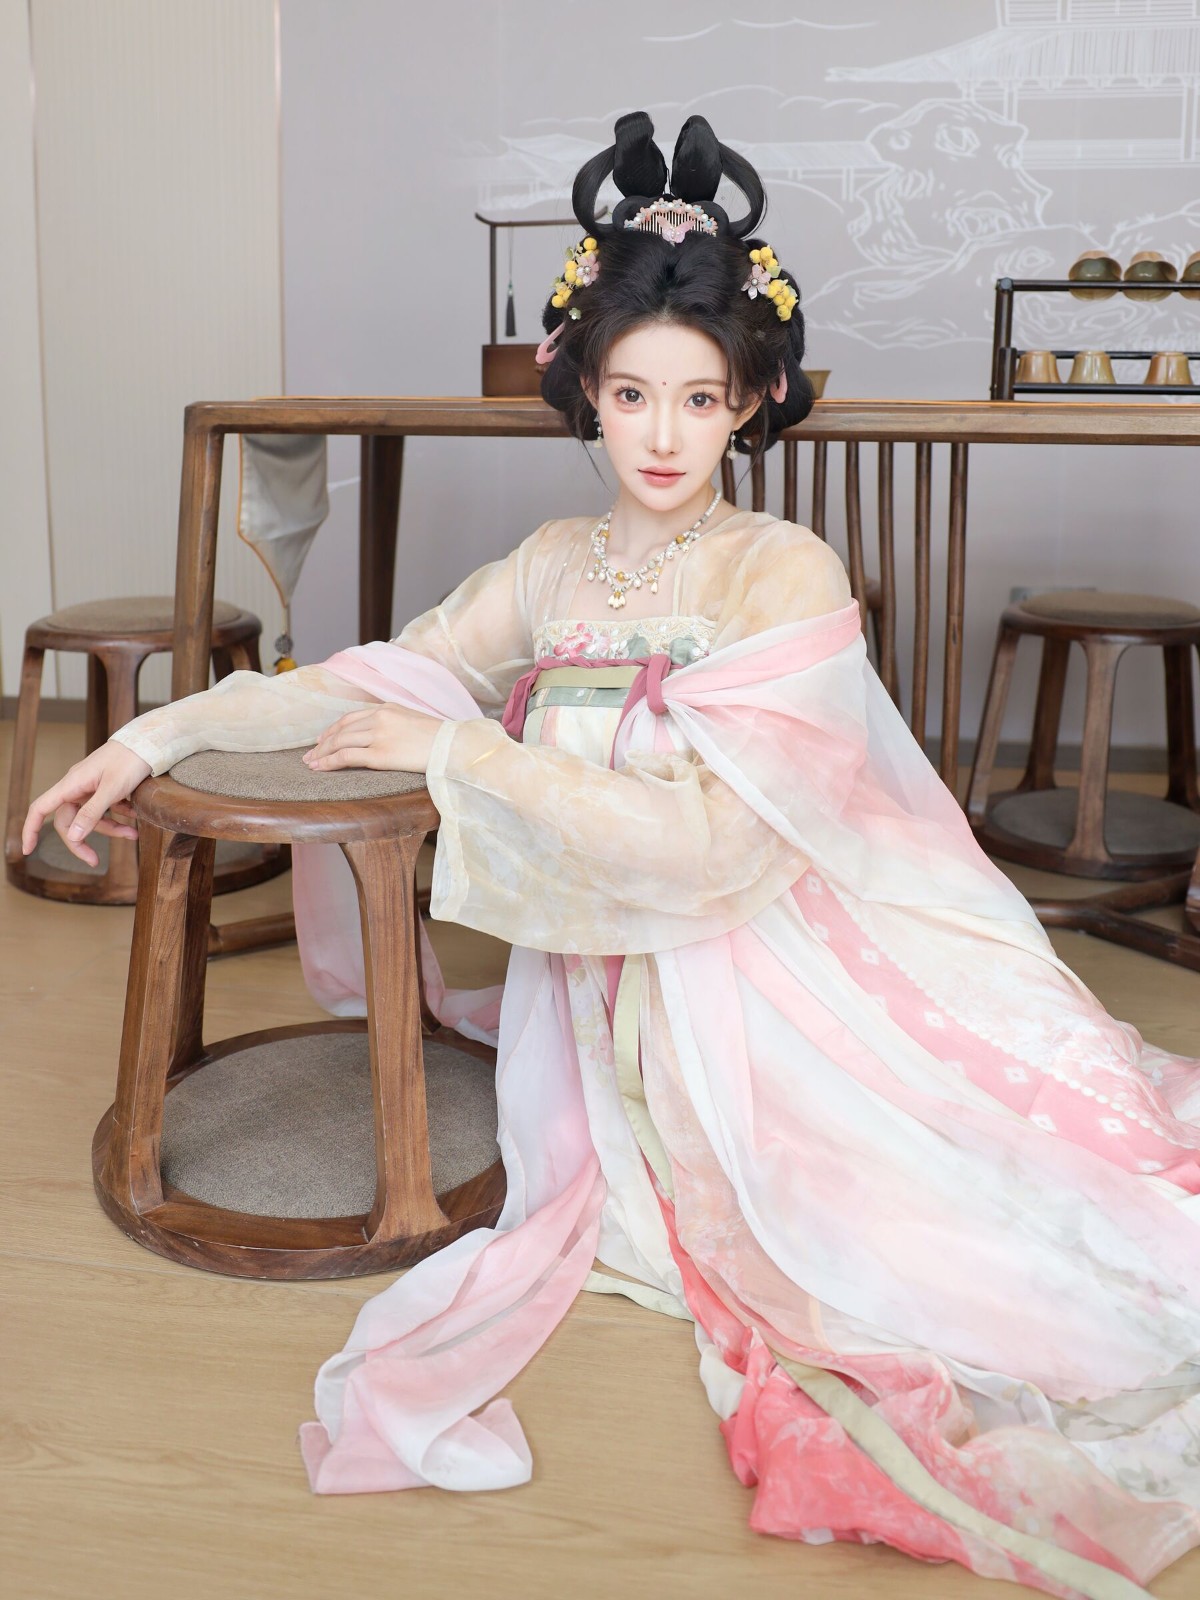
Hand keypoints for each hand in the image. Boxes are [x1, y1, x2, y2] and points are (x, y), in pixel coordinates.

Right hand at [22, 741, 152, 867]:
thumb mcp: (112, 789)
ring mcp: (92, 788)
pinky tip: (137, 816)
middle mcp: (77, 787)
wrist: (149, 741)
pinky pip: (107, 808)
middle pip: (69, 821)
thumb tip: (74, 836)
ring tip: (134, 835)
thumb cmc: (130, 761)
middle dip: (82, 842)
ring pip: (92, 817)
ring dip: (111, 829)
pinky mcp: (107, 788)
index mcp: (71, 784)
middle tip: (95, 862)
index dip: (31, 829)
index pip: (40, 808)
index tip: (28, 850)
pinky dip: (120, 816)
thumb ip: (92, 813)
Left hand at [303, 704, 440, 774]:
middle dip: (323, 743)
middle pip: (341, 729)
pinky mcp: (380, 754)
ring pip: (340, 742)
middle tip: (310, 754)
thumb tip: (383, 736)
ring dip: (322, 753)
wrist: (453, 746)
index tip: (323, 739)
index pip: (351, 718)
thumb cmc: (439, 738)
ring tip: (311, 763)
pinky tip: (320, 768)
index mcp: (387, 708)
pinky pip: (347, 757)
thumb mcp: (414, 721)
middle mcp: (379, 718)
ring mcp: (379, 735)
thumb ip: (394, 723)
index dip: (333, 729)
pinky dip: (330, 762)